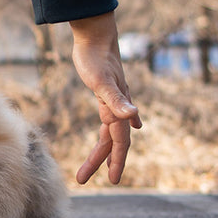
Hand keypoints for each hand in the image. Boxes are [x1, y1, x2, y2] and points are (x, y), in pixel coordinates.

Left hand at [69, 12, 142, 184]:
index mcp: (117, 109)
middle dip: (101, 162)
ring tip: (87, 168)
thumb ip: (116, 100)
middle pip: (111, 141)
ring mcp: (113, 101)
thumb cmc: (95, 58)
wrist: (95, 37)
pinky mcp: (105, 94)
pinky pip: (110, 118)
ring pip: (109, 133)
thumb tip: (134, 120)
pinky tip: (122, 132)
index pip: (119, 141)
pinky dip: (112, 129)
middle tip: (83, 179)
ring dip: (100, 151)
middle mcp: (118, 108)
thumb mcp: (102, 80)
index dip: (116, 161)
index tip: (112, 181)